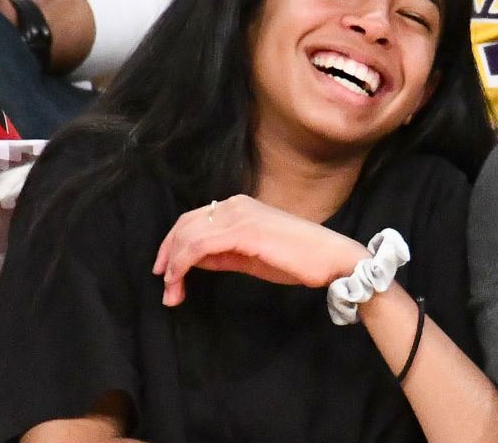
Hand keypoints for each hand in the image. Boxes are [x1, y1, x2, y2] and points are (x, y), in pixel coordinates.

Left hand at [152, 194, 368, 306]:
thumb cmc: (300, 259)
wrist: (332, 258)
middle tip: (166, 287)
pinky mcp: (243, 232)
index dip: (172, 245)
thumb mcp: (253, 257)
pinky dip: (182, 265)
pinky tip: (180, 282)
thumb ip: (223, 254)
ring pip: (187, 236)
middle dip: (167, 256)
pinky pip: (198, 246)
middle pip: (184, 225)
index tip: (166, 272)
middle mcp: (236, 205)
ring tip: (172, 292)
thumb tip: (195, 260)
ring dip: (173, 266)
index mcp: (240, 206)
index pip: (193, 220)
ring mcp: (239, 216)